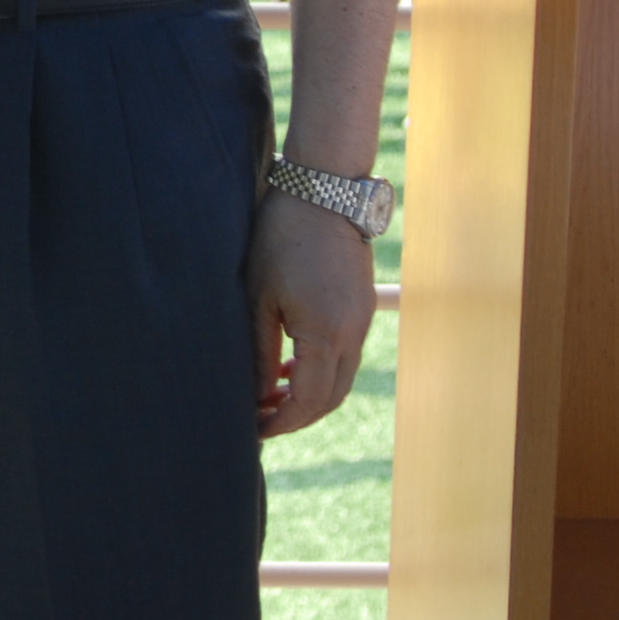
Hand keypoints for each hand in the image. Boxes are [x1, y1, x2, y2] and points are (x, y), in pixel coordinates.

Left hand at [246, 189, 375, 438]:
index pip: (308, 400)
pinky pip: (345, 355)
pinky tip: (291, 364)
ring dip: (310, 394)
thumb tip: (259, 394)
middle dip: (298, 416)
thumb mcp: (260, 297)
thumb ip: (261, 350)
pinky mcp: (362, 307)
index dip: (282, 421)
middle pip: (331, 398)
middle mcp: (353, 332)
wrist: (324, 190)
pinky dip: (321, 370)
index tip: (255, 428)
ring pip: (341, 378)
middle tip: (262, 420)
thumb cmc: (282, 238)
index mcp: (327, 333)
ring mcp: (363, 320)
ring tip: (272, 395)